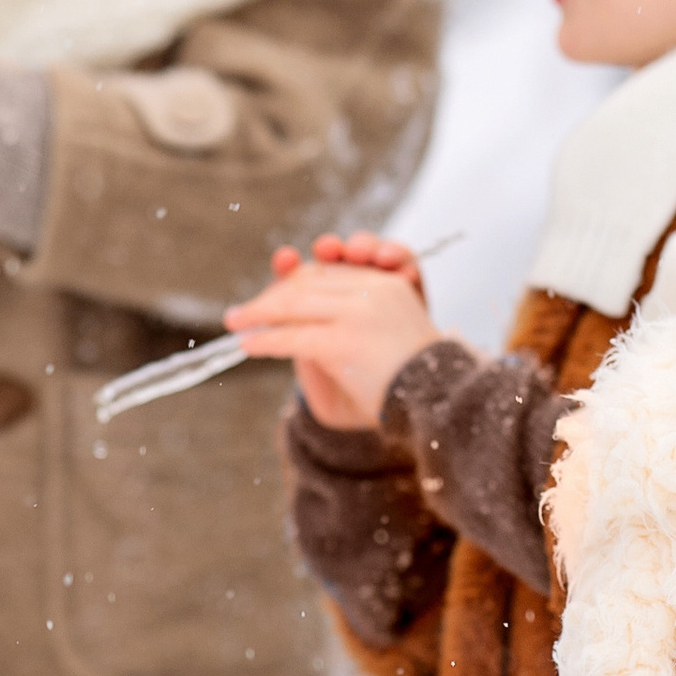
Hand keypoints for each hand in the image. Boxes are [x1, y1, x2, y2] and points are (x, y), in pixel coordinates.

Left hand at [223, 231, 441, 428]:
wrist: (440, 404)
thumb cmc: (412, 380)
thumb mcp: (379, 336)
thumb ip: (345, 319)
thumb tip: (292, 316)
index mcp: (386, 283)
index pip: (328, 271)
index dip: (294, 278)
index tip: (270, 290)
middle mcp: (373, 288)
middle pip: (308, 281)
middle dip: (271, 295)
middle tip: (240, 313)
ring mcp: (359, 312)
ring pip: (295, 303)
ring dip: (259, 312)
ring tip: (235, 322)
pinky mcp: (345, 340)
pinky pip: (293, 335)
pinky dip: (266, 339)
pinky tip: (247, 344)